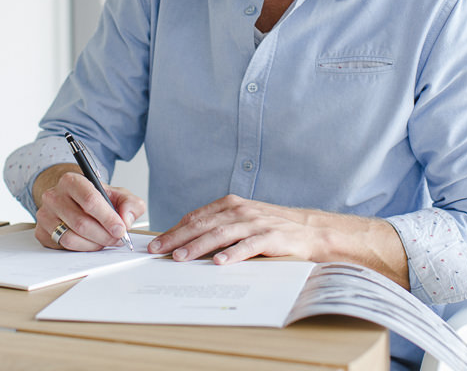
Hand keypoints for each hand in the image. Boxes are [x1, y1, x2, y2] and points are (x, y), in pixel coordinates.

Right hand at [33, 165, 145, 251]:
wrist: (73, 200)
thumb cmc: (96, 198)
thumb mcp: (118, 195)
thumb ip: (131, 204)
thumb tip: (126, 220)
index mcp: (71, 181)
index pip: (90, 200)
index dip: (107, 218)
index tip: (120, 229)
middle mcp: (54, 196)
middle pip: (81, 223)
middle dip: (104, 235)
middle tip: (116, 239)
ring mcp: (45, 215)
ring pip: (71, 238)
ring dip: (93, 244)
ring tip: (104, 240)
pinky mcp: (41, 232)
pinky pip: (63, 247)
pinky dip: (81, 248)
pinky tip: (90, 242)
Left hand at [147, 195, 328, 264]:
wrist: (309, 229)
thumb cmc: (271, 227)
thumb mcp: (242, 220)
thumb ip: (218, 226)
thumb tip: (187, 241)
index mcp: (230, 205)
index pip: (196, 217)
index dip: (175, 229)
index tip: (157, 242)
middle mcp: (240, 211)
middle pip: (203, 224)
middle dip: (178, 238)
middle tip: (159, 250)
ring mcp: (255, 223)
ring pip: (221, 233)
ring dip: (198, 246)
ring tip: (181, 257)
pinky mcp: (271, 237)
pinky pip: (249, 245)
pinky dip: (233, 253)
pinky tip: (219, 262)